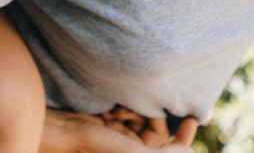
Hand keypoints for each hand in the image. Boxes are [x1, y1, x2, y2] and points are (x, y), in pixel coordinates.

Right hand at [41, 109, 197, 152]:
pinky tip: (113, 106)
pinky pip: (129, 108)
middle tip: (139, 110)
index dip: (184, 136)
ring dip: (136, 109)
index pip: (170, 147)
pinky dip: (125, 104)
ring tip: (119, 110)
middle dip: (152, 117)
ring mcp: (122, 132)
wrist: (61, 128)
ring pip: (144, 115)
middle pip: (157, 128)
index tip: (192, 119)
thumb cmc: (94, 145)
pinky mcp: (111, 118)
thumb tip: (190, 151)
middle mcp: (132, 146)